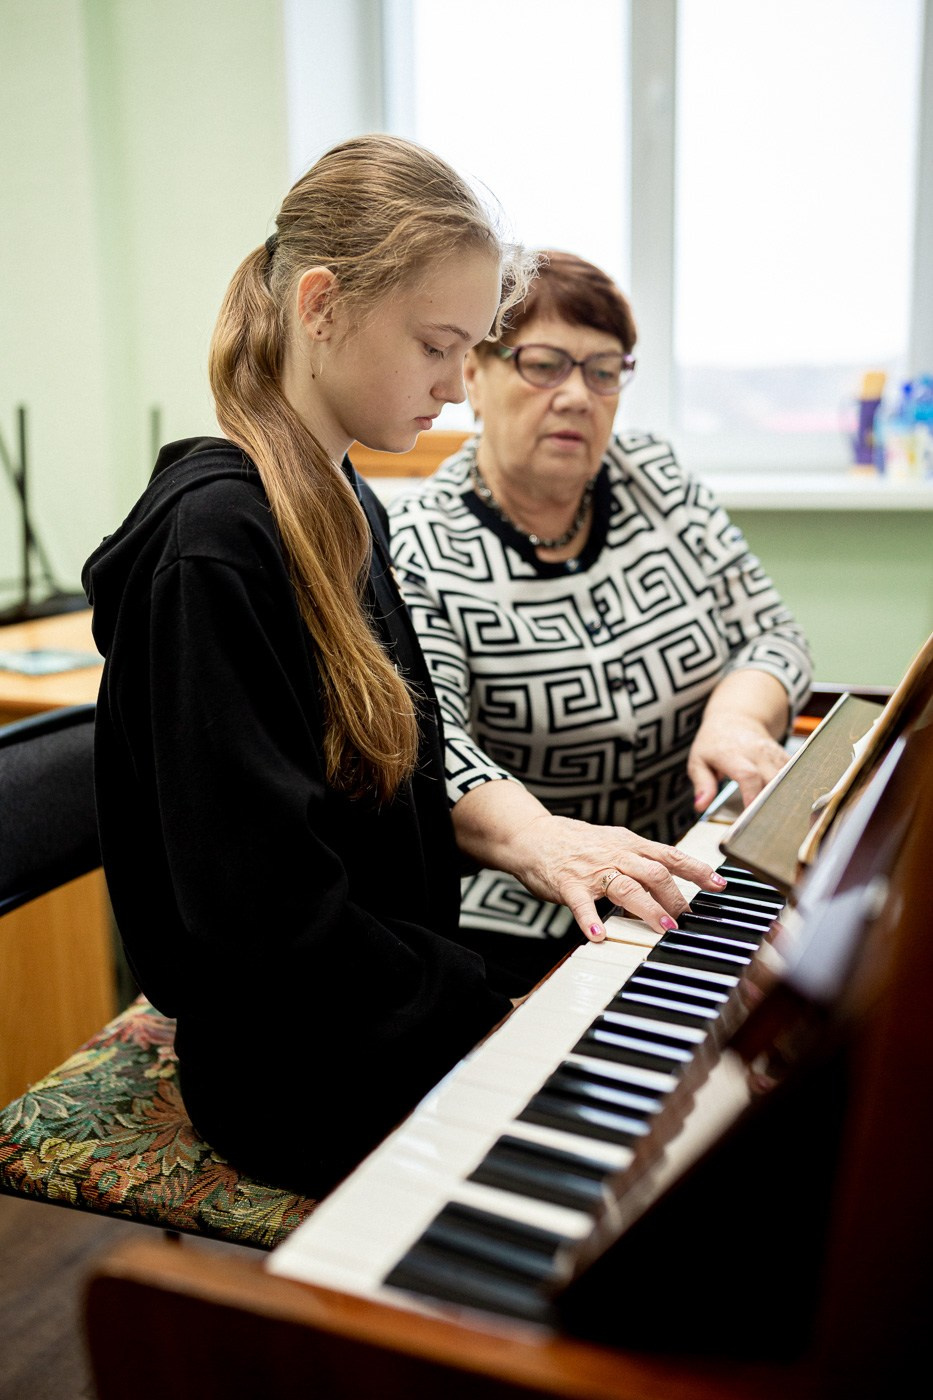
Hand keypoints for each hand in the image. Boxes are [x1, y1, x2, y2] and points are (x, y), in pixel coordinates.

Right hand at [451, 780, 726, 944]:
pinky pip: (581, 903)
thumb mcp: (612, 842)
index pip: (670, 855)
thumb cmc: (574, 843)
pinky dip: (590, 920)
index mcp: (629, 844)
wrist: (531, 835)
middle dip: (675, 897)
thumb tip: (670, 882)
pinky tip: (599, 936)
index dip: (697, 870)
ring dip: (648, 908)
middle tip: (686, 919)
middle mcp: (615, 854)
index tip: (720, 885)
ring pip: (626, 886)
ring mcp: (591, 869)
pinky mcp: (567, 883)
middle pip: (654, 873)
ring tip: (664, 927)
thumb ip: (639, 860)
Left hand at [688, 711, 789, 811]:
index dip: (752, 795)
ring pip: (787, 779)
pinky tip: (787, 807)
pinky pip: (793, 776)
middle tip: (764, 825)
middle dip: (771, 804)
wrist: (735, 719)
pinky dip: (791, 791)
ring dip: (783, 800)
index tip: (750, 814)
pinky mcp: (784, 757)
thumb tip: (700, 806)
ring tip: (778, 820)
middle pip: (772, 780)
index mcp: (733, 754)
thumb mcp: (698, 761)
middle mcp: (757, 753)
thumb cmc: (713, 742)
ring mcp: (774, 754)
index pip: (748, 775)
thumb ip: (702, 784)